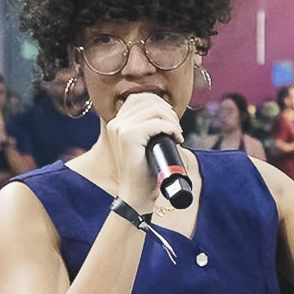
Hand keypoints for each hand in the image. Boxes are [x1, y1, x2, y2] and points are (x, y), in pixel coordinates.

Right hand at [103, 90, 185, 210]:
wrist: (136, 195)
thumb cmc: (144, 172)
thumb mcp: (144, 144)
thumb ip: (148, 127)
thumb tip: (167, 112)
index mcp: (116, 122)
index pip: (139, 98)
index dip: (159, 103)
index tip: (171, 119)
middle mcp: (116, 123)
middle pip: (147, 100)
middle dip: (168, 111)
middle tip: (177, 128)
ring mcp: (120, 128)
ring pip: (154, 109)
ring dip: (172, 120)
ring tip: (178, 134)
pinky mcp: (129, 136)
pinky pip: (157, 123)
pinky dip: (172, 129)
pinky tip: (177, 139)